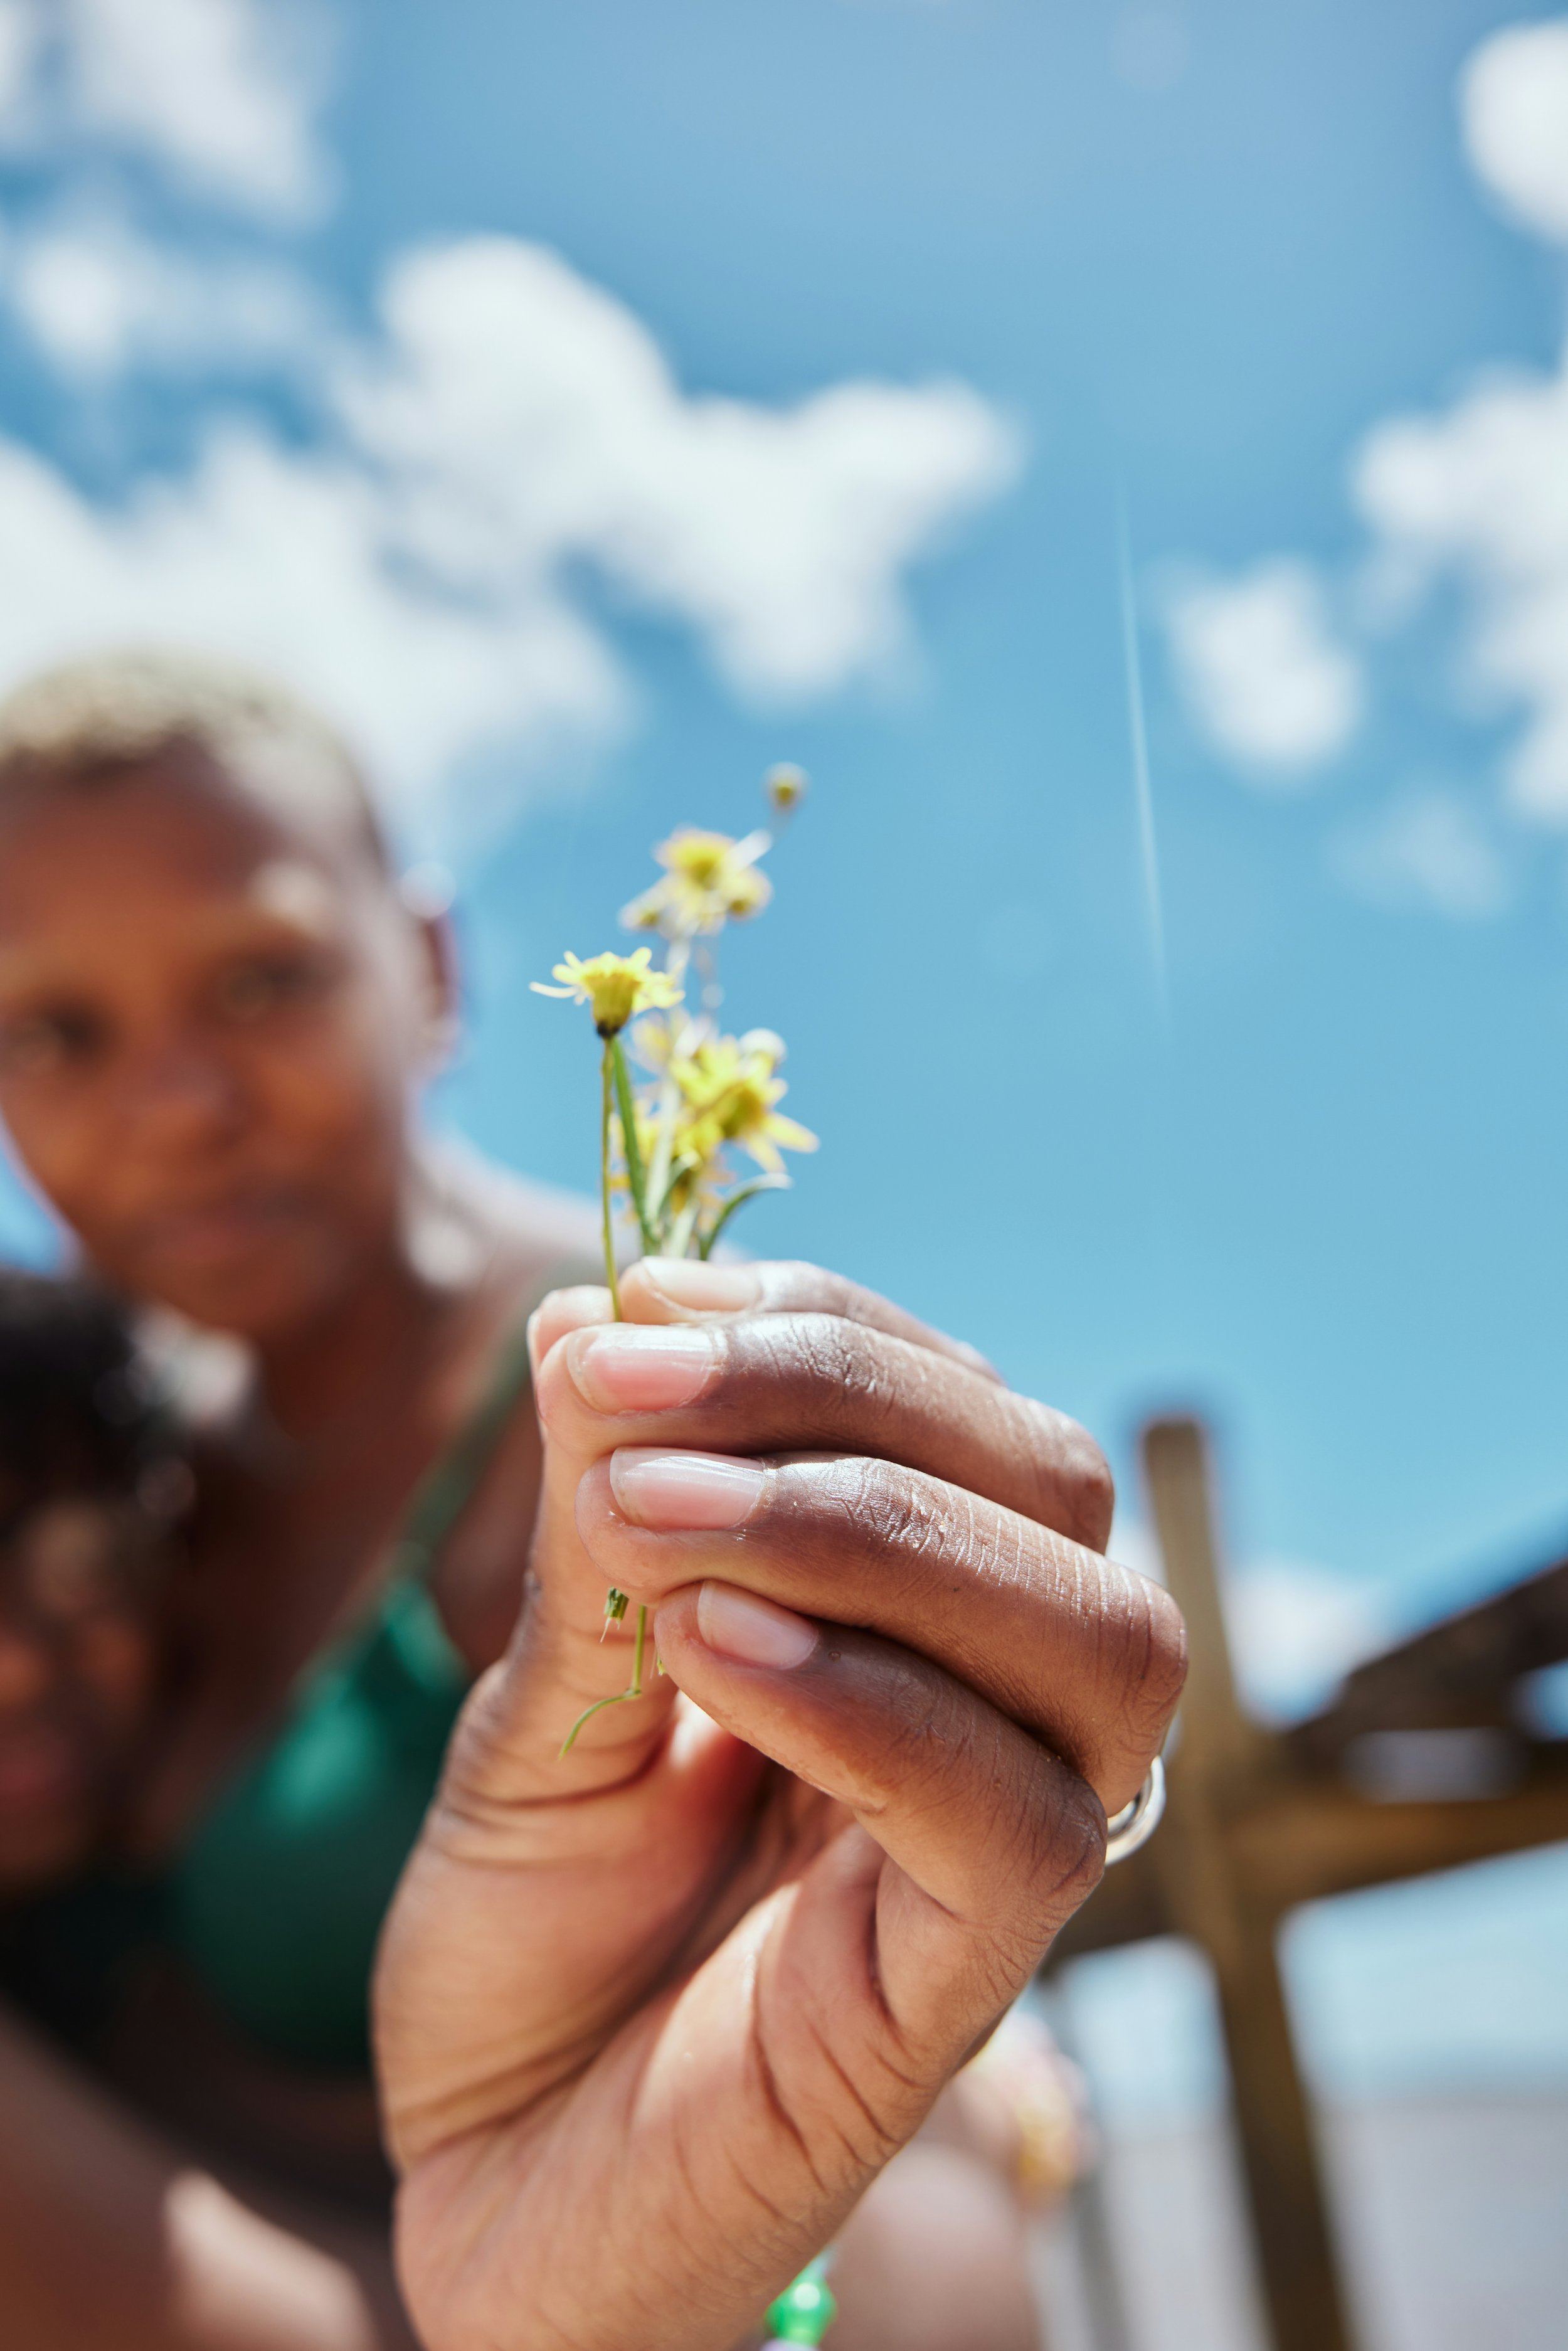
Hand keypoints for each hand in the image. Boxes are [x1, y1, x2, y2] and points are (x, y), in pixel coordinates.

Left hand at [375, 1260, 1184, 2350]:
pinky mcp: (974, 1985)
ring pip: (1099, 1634)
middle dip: (843, 1394)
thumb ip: (593, 1534)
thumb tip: (588, 1314)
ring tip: (651, 1519)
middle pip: (1055, 1483)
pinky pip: (1018, 1821)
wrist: (494, 2180)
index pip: (960, 1402)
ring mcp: (1009, 1843)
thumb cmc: (532, 1934)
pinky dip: (872, 1699)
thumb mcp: (540, 1701)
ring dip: (869, 1527)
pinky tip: (710, 1652)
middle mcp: (1001, 1705)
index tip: (640, 1301)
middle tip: (629, 1388)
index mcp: (918, 1609)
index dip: (821, 1322)